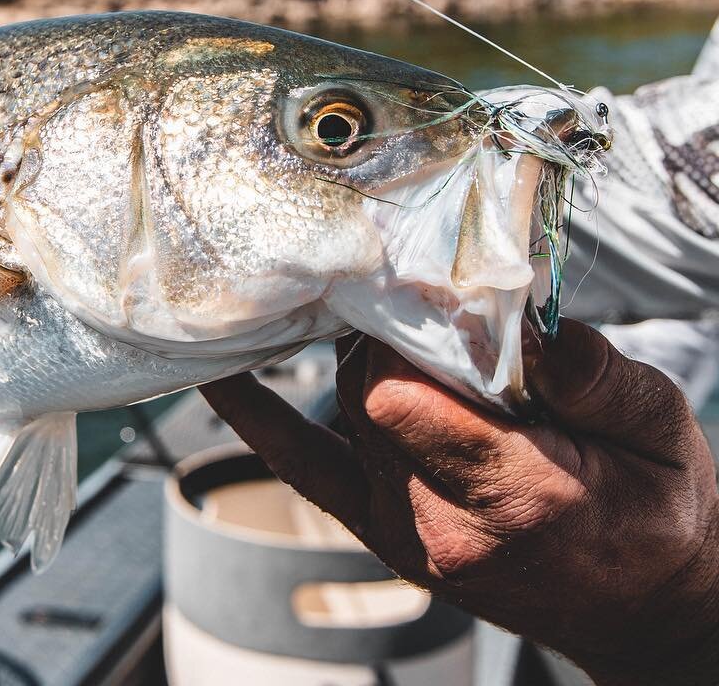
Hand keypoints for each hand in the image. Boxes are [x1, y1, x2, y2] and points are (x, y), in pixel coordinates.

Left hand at [201, 319, 718, 685]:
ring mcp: (402, 536)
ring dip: (361, 362)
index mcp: (517, 498)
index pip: (401, 397)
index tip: (423, 281)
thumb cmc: (654, 506)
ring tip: (392, 314)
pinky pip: (304, 467)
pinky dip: (259, 418)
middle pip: (365, 399)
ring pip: (344, 416)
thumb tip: (522, 320)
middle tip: (409, 286)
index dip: (400, 331)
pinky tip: (222, 376)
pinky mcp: (380, 532)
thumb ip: (592, 376)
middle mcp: (443, 527)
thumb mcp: (661, 429)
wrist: (639, 601)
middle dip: (383, 336)